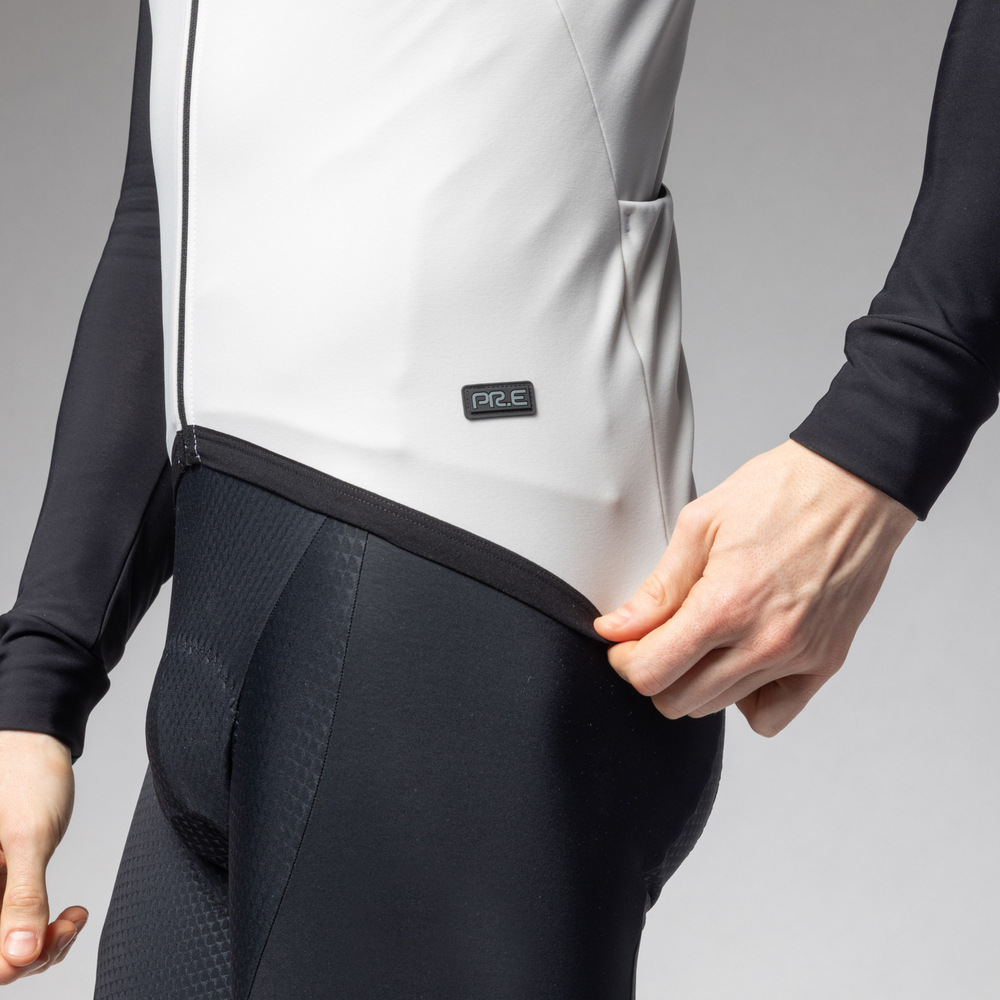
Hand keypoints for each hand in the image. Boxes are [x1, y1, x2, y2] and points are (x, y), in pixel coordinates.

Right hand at [0, 730, 86, 982]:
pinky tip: (69, 914)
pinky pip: (16, 929)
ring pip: (4, 947)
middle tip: (67, 926)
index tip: (42, 947)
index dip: (5, 963)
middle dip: (30, 954)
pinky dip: (45, 930)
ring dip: (42, 944)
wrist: (35, 742)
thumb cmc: (25, 775)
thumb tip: (19, 955)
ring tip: (72, 919)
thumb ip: (23, 897)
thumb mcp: (28, 837)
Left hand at [595, 441, 916, 735]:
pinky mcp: (825, 662)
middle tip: (655, 640)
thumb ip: (657, 589)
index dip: (625, 660)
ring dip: (693, 683)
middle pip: (679, 700)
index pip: (652, 673)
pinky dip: (746, 699)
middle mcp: (764, 641)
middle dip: (654, 673)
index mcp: (726, 604)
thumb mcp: (700, 525)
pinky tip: (738, 662)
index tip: (624, 643)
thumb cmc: (781, 492)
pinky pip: (772, 716)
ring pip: (719, 707)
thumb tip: (616, 629)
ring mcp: (799, 657)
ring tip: (699, 639)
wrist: (854, 484)